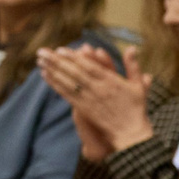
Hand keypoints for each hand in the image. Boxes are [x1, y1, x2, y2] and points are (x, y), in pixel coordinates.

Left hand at [40, 43, 152, 163]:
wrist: (129, 132)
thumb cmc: (135, 107)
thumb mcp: (138, 85)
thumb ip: (133, 66)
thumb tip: (131, 47)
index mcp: (112, 81)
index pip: (90, 67)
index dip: (74, 58)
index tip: (60, 49)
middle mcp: (99, 89)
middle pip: (74, 73)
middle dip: (57, 61)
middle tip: (41, 51)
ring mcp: (89, 99)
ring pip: (68, 82)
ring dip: (52, 70)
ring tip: (39, 61)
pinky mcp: (83, 108)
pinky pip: (66, 94)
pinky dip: (55, 84)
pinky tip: (44, 75)